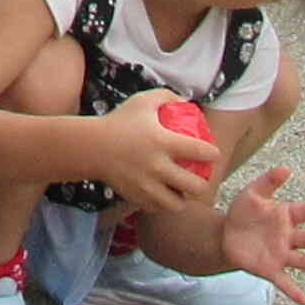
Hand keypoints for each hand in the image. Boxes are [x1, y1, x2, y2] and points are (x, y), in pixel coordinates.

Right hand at [91, 89, 223, 213]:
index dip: (212, 154)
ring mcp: (147, 186)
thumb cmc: (119, 121)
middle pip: (195, 186)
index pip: (200, 152)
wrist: (91, 146)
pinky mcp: (137, 198)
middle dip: (203, 183)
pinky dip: (164, 204)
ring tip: (182, 191)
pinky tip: (164, 195)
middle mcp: (158, 167)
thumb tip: (186, 101)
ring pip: (178, 204)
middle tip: (200, 177)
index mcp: (163, 142)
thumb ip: (166, 96)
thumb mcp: (142, 101)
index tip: (212, 153)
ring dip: (183, 198)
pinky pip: (158, 209)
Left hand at [216, 165, 304, 302]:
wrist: (225, 235)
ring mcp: (281, 254)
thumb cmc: (242, 213)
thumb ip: (268, 181)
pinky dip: (295, 292)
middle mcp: (288, 237)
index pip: (303, 212)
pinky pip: (285, 282)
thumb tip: (286, 168)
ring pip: (301, 260)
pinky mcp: (271, 269)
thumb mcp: (252, 193)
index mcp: (285, 216)